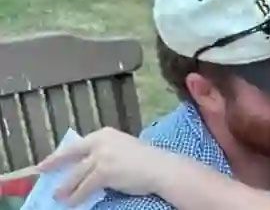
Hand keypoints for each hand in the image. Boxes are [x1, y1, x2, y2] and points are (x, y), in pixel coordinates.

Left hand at [37, 127, 173, 206]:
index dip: (61, 154)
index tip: (49, 160)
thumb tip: (87, 166)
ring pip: (76, 174)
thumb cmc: (146, 160)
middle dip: (55, 166)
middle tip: (42, 173)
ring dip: (65, 187)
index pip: (77, 145)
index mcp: (105, 134)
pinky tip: (71, 202)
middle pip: (71, 156)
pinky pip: (85, 187)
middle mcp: (100, 142)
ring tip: (57, 196)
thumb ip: (105, 152)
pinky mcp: (104, 172)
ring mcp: (101, 156)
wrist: (160, 167)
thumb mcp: (122, 148)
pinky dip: (76, 196)